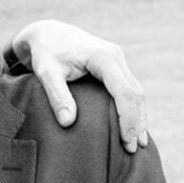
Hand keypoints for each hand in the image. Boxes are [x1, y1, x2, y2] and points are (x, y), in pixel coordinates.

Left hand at [12, 19, 147, 152]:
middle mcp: (116, 57)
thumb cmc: (45, 53)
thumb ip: (57, 96)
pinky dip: (132, 109)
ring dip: (138, 117)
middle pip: (136, 93)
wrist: (47, 32)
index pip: (124, 91)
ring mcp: (118, 61)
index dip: (128, 118)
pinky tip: (132, 128)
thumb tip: (67, 123)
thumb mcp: (46, 73)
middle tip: (133, 150)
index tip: (126, 141)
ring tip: (137, 144)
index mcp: (103, 57)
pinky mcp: (115, 67)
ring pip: (136, 92)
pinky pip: (129, 90)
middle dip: (136, 122)